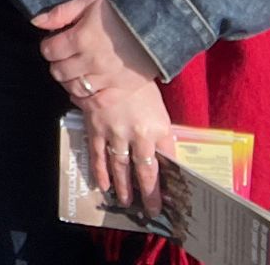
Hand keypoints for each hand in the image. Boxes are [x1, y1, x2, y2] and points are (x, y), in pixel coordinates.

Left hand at [32, 0, 163, 103]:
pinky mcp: (122, 89)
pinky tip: (86, 91)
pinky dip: (87, 100)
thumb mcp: (89, 1)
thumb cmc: (121, 9)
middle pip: (59, 72)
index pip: (49, 50)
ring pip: (74, 88)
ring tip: (75, 72)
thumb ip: (61, 12)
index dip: (48, 46)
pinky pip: (96, 103)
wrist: (159, 22)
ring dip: (70, 81)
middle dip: (57, 64)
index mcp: (81, 37)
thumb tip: (35, 22)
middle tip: (65, 58)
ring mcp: (107, 77)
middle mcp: (92, 60)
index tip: (54, 43)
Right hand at [74, 78, 177, 214]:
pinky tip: (102, 185)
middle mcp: (139, 135)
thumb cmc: (139, 80)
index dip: (171, 180)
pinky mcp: (97, 128)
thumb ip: (160, 130)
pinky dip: (100, 172)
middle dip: (149, 194)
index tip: (173, 196)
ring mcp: (116, 133)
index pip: (169, 160)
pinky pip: (98, 155)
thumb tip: (162, 151)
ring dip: (124, 187)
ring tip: (126, 202)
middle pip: (146, 172)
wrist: (112, 60)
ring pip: (121, 168)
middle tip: (151, 210)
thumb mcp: (158, 105)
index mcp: (160, 127)